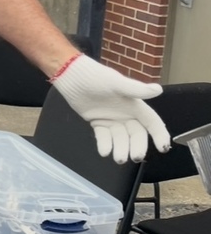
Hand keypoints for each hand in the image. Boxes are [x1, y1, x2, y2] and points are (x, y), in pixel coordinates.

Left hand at [52, 54, 170, 162]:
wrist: (70, 75)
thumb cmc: (95, 75)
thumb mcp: (116, 83)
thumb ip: (136, 89)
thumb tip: (158, 90)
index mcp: (134, 104)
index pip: (151, 122)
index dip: (159, 134)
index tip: (162, 148)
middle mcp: (125, 113)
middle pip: (136, 134)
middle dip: (137, 146)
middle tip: (135, 157)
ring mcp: (111, 119)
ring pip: (120, 138)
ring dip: (121, 149)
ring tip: (118, 158)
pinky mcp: (97, 122)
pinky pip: (104, 137)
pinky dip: (105, 144)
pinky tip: (103, 151)